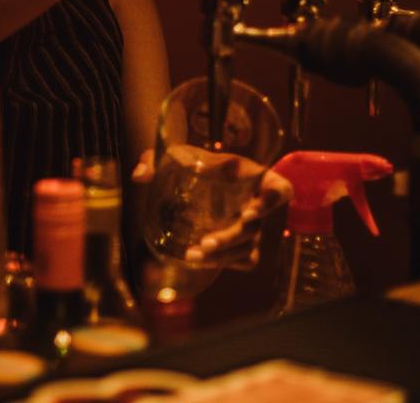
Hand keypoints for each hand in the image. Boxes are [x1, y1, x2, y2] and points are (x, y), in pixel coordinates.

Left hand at [132, 149, 292, 267]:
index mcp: (250, 176)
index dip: (271, 202)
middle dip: (231, 239)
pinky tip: (201, 261)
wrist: (188, 176)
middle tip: (205, 244)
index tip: (248, 213)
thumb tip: (140, 175)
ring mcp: (250, 225)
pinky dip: (227, 263)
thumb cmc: (189, 161)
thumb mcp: (172, 155)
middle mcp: (255, 202)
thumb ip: (153, 160)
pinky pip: (244, 260)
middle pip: (255, 228)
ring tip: (192, 256)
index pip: (280, 189)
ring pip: (248, 248)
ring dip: (224, 256)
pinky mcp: (241, 243)